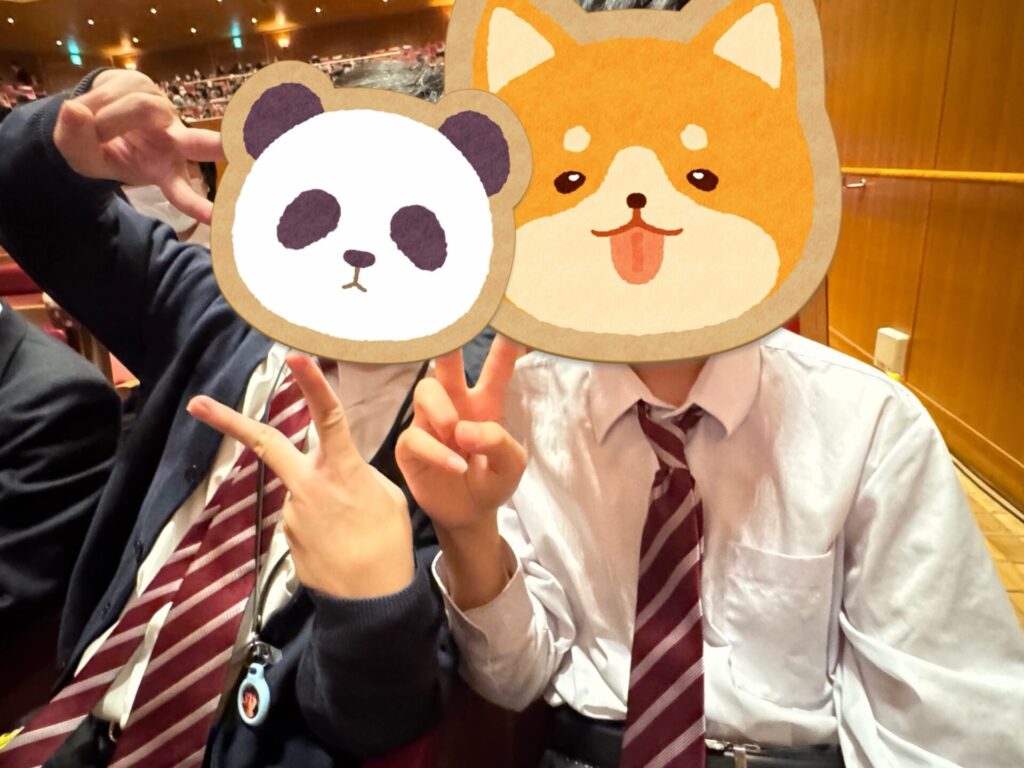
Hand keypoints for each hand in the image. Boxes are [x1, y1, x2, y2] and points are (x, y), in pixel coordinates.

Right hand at [54, 69, 222, 223]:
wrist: (88, 114)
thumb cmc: (97, 146)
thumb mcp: (82, 159)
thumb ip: (78, 144)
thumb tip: (76, 110)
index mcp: (164, 171)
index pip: (182, 193)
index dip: (198, 206)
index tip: (219, 219)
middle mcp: (173, 143)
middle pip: (199, 144)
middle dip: (217, 144)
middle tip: (236, 146)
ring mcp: (162, 112)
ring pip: (138, 108)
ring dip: (105, 118)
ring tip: (88, 124)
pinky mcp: (147, 87)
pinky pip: (120, 91)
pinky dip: (94, 101)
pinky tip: (88, 107)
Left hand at [187, 354, 413, 598]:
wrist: (371, 605)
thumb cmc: (389, 547)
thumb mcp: (389, 497)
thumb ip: (359, 475)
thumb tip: (339, 474)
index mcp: (342, 471)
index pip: (328, 417)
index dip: (312, 385)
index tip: (295, 358)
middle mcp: (308, 487)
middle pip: (266, 443)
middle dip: (229, 421)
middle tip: (199, 403)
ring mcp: (292, 514)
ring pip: (300, 491)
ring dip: (320, 502)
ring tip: (352, 532)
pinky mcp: (287, 539)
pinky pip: (303, 519)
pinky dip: (321, 526)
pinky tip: (340, 546)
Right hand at [396, 337, 526, 608]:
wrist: (469, 514)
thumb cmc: (492, 480)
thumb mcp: (511, 466)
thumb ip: (498, 443)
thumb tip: (466, 429)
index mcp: (487, 402)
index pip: (498, 366)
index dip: (505, 343)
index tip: (512, 317)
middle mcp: (456, 403)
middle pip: (447, 362)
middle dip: (448, 342)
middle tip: (449, 329)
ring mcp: (430, 423)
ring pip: (425, 391)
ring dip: (441, 408)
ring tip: (456, 433)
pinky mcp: (411, 446)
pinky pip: (415, 436)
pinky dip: (436, 450)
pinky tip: (456, 465)